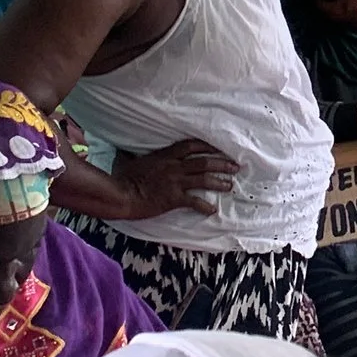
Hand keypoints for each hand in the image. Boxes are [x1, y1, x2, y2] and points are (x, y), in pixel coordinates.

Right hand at [113, 138, 239, 217]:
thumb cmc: (122, 178)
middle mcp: (175, 166)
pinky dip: (205, 206)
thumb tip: (122, 151)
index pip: (192, 146)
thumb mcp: (126, 161)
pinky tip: (213, 210)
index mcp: (166, 156)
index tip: (220, 148)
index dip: (208, 146)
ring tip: (230, 185)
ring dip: (219, 182)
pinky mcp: (174, 199)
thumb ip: (129, 155)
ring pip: (204, 179)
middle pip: (204, 162)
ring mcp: (176, 182)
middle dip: (222, 163)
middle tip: (235, 167)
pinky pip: (194, 202)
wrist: (121, 195)